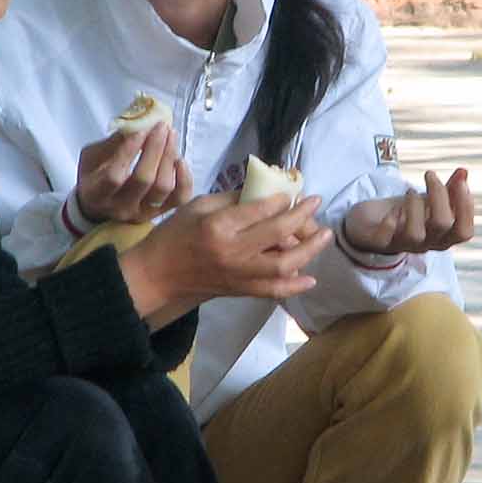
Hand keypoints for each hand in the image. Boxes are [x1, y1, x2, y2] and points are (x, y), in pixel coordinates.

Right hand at [75, 123, 193, 224]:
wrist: (100, 206)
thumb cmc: (94, 176)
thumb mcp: (92, 157)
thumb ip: (112, 143)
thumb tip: (138, 124)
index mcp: (96, 193)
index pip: (114, 175)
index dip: (128, 151)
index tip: (140, 131)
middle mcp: (120, 207)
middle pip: (144, 180)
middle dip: (155, 148)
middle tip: (161, 126)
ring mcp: (142, 213)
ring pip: (163, 188)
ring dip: (169, 158)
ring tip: (170, 136)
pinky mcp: (159, 213)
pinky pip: (179, 198)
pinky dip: (184, 178)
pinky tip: (180, 159)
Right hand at [118, 192, 332, 326]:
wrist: (157, 275)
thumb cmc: (174, 234)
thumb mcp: (197, 205)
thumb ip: (232, 199)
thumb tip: (266, 192)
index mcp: (218, 226)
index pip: (259, 210)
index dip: (282, 199)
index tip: (292, 192)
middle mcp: (232, 251)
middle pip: (278, 234)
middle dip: (302, 217)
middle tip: (315, 204)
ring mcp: (238, 274)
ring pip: (282, 265)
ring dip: (308, 250)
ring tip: (324, 236)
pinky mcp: (240, 291)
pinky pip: (272, 291)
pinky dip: (294, 286)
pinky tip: (311, 278)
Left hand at [341, 167, 475, 255]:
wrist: (372, 223)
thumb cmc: (406, 212)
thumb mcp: (429, 200)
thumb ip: (449, 189)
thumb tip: (463, 171)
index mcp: (442, 237)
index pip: (464, 232)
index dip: (466, 207)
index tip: (459, 181)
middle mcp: (426, 244)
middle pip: (442, 225)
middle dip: (439, 194)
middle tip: (430, 175)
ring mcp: (403, 245)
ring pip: (415, 234)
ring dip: (414, 205)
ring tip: (410, 191)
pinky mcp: (379, 242)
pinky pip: (385, 238)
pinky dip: (389, 222)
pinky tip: (392, 210)